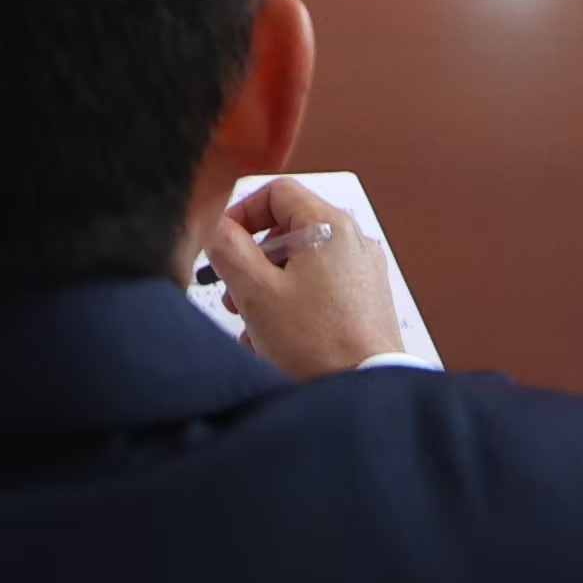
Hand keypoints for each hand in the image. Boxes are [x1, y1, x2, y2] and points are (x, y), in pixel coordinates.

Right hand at [202, 178, 412, 379]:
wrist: (364, 391)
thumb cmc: (318, 344)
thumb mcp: (256, 292)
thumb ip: (228, 249)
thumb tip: (216, 228)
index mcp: (330, 226)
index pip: (278, 191)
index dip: (242, 213)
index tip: (224, 243)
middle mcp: (353, 242)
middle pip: (289, 229)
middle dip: (253, 260)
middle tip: (235, 291)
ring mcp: (363, 273)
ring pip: (302, 264)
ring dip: (270, 287)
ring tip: (254, 324)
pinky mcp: (366, 301)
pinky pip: (320, 289)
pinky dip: (294, 304)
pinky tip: (278, 339)